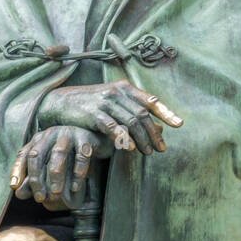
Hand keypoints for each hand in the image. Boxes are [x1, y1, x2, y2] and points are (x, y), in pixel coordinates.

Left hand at [8, 125, 97, 209]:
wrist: (96, 140)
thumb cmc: (69, 155)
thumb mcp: (49, 166)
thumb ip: (34, 179)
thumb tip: (18, 194)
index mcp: (38, 139)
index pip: (24, 154)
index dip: (18, 169)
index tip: (14, 186)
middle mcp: (50, 133)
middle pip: (37, 154)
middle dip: (36, 177)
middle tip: (40, 198)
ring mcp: (68, 133)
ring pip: (58, 153)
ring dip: (56, 175)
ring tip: (56, 193)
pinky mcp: (85, 137)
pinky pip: (81, 155)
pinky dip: (78, 172)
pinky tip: (75, 187)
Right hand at [35, 81, 182, 155]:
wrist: (61, 102)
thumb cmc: (91, 104)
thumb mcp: (112, 101)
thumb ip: (131, 110)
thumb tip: (158, 128)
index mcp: (124, 87)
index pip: (150, 100)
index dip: (166, 112)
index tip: (179, 124)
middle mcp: (117, 92)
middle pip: (143, 114)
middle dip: (154, 133)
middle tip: (161, 149)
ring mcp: (105, 102)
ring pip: (131, 122)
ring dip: (142, 139)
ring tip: (148, 153)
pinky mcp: (93, 114)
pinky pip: (113, 127)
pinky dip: (123, 138)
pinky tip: (129, 149)